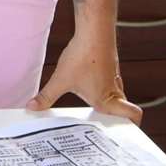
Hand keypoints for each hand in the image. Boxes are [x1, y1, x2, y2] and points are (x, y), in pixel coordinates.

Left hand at [28, 35, 142, 122]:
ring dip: (108, 103)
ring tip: (91, 110)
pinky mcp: (110, 67)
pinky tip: (87, 85)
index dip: (133, 125)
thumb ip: (46, 97)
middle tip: (100, 126)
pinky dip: (103, 89)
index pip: (133, 115)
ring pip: (117, 96)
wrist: (94, 31)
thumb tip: (32, 108)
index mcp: (106, 100)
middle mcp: (114, 90)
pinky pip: (111, 84)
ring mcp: (114, 78)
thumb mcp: (60, 80)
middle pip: (124, 109)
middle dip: (116, 118)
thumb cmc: (82, 56)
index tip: (122, 134)